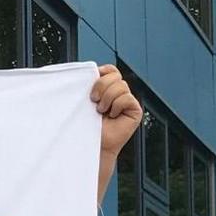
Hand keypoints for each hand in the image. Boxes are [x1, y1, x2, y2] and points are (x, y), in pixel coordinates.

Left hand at [91, 64, 141, 201]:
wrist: (88, 145)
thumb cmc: (81, 125)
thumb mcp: (80, 101)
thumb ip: (85, 85)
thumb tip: (81, 70)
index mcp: (106, 88)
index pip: (110, 70)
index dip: (101, 73)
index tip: (89, 86)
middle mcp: (118, 93)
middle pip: (115, 75)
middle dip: (101, 86)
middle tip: (92, 101)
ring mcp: (127, 102)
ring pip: (121, 85)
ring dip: (107, 98)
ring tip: (100, 111)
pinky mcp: (134, 110)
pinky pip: (127, 98)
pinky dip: (117, 106)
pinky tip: (112, 116)